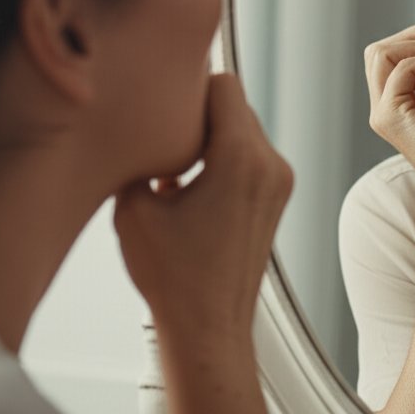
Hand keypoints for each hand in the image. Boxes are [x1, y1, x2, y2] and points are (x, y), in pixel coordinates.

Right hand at [113, 74, 292, 344]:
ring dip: (212, 138)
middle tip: (164, 140)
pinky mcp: (279, 195)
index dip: (189, 90)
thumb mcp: (134, 207)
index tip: (163, 109)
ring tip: (176, 171)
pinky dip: (225, 158)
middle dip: (199, 116)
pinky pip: (252, 154)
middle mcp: (271, 164)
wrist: (209, 328)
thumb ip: (141, 155)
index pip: (224, 85)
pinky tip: (194, 188)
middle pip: (236, 105)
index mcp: (242, 159)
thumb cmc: (172, 274)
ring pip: (244, 129)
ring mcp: (281, 180)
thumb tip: (142, 129)